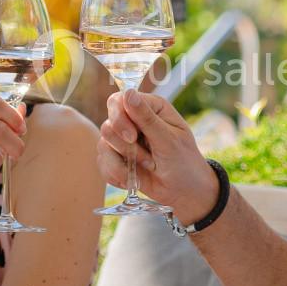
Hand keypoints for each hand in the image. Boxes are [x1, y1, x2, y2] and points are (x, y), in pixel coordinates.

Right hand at [98, 90, 217, 224]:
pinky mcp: (116, 158)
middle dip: (123, 146)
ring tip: (147, 167)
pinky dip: (118, 175)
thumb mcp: (168, 140)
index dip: (120, 118)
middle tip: (145, 158)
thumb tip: (128, 92)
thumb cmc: (184, 162)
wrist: (183, 192)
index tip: (133, 137)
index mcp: (150, 107)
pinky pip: (102, 163)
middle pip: (108, 124)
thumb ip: (147, 118)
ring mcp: (122, 139)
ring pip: (103, 145)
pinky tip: (135, 178)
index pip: (118, 101)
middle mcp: (133, 120)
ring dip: (124, 163)